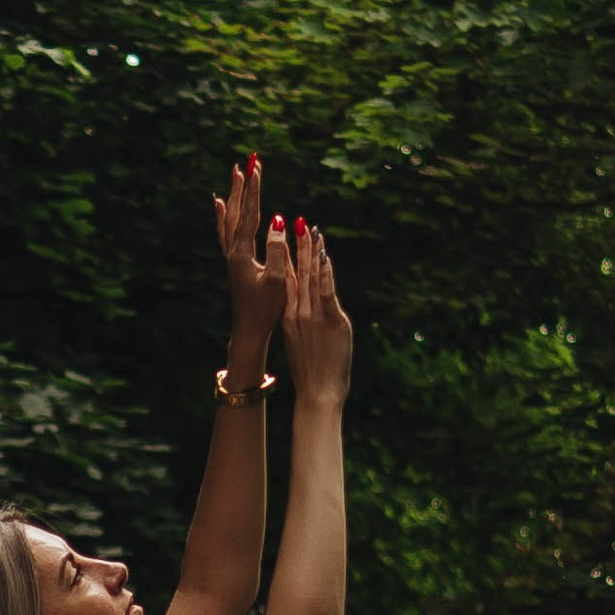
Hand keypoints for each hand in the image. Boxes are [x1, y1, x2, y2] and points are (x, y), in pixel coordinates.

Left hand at [214, 154, 287, 386]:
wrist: (249, 331)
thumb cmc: (267, 310)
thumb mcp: (278, 281)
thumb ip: (277, 250)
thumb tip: (279, 219)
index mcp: (243, 254)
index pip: (250, 215)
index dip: (254, 190)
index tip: (256, 167)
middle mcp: (233, 252)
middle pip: (236, 211)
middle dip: (243, 185)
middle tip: (248, 161)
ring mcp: (231, 257)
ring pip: (229, 219)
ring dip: (234, 196)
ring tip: (235, 175)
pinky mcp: (234, 263)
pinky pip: (226, 232)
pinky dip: (224, 215)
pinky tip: (220, 206)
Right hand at [281, 213, 351, 405]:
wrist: (317, 393)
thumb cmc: (311, 373)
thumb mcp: (299, 344)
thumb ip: (301, 324)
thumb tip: (305, 314)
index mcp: (288, 316)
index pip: (286, 280)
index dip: (285, 257)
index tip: (283, 237)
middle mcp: (297, 312)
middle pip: (296, 272)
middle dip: (297, 245)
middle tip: (297, 221)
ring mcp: (313, 315)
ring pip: (312, 277)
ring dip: (312, 252)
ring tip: (311, 230)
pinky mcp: (331, 320)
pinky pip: (327, 291)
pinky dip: (325, 271)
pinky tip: (325, 255)